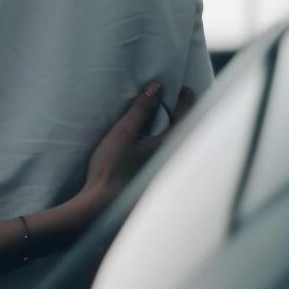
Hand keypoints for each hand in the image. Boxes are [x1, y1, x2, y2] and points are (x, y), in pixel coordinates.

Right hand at [70, 80, 197, 221]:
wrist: (102, 201)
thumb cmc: (111, 167)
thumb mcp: (123, 132)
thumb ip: (140, 109)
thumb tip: (156, 86)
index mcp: (167, 144)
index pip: (185, 116)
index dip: (185, 99)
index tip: (182, 88)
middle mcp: (171, 156)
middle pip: (186, 129)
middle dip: (184, 112)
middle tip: (176, 98)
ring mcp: (165, 168)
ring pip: (178, 141)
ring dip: (175, 127)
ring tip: (166, 115)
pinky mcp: (156, 175)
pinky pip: (170, 151)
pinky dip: (168, 140)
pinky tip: (155, 138)